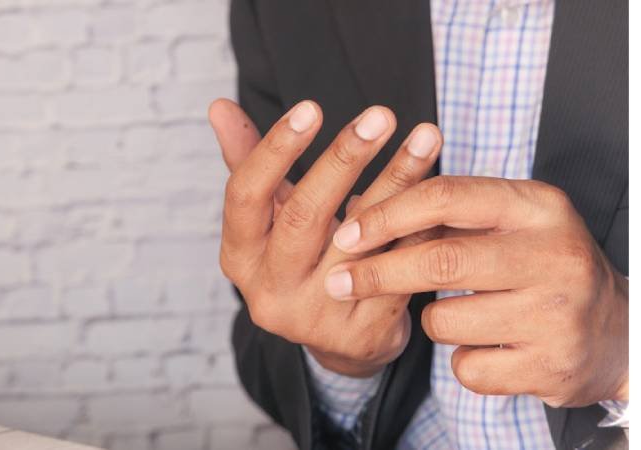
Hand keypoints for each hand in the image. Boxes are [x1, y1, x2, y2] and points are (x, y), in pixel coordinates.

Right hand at [209, 98, 441, 376]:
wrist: (338, 337)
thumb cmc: (301, 258)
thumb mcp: (270, 216)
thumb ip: (248, 161)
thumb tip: (218, 106)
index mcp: (239, 257)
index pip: (245, 196)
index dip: (275, 150)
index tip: (312, 106)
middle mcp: (268, 292)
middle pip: (303, 217)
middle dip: (344, 159)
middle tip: (380, 114)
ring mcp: (314, 318)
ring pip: (360, 241)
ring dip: (397, 182)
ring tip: (427, 137)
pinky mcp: (360, 335)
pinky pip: (397, 269)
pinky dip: (421, 227)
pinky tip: (443, 192)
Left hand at [326, 176, 627, 404]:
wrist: (616, 331)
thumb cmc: (541, 266)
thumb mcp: (510, 223)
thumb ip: (445, 214)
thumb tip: (358, 212)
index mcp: (539, 206)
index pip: (447, 197)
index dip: (387, 214)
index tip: (347, 232)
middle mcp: (555, 255)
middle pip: (440, 260)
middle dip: (377, 273)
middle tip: (338, 281)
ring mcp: (557, 314)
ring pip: (445, 319)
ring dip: (433, 320)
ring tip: (466, 315)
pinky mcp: (551, 366)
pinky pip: (465, 368)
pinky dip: (460, 360)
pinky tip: (490, 347)